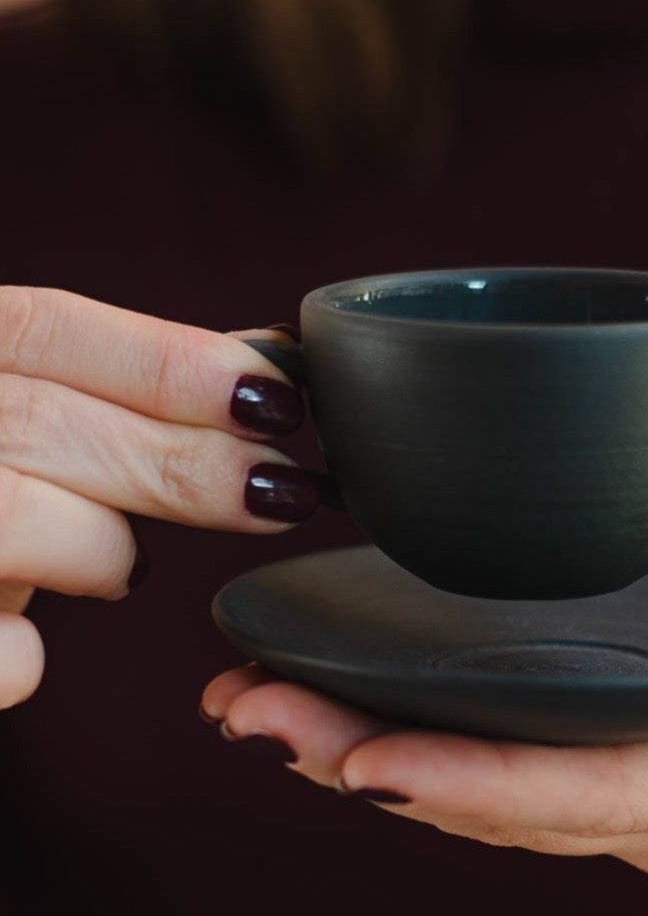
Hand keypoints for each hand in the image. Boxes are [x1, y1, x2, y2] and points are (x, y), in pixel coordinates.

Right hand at [0, 286, 316, 708]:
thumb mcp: (11, 401)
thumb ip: (118, 383)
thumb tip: (267, 364)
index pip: (47, 330)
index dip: (171, 363)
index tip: (278, 399)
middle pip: (45, 425)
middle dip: (184, 462)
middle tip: (283, 489)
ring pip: (13, 520)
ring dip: (98, 548)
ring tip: (120, 565)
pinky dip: (19, 654)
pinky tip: (29, 638)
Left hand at [201, 509, 647, 874]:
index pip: (585, 799)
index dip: (473, 784)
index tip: (358, 756)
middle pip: (497, 795)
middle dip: (367, 762)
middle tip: (247, 714)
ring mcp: (621, 751)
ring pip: (473, 769)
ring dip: (357, 739)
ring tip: (251, 700)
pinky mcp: (600, 702)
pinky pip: (490, 725)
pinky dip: (404, 707)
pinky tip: (333, 676)